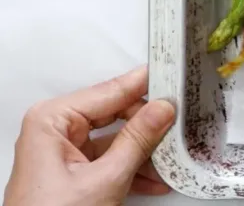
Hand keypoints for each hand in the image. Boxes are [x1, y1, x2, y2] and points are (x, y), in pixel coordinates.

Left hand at [3, 65, 175, 205]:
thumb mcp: (104, 179)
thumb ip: (137, 140)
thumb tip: (162, 109)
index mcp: (52, 120)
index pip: (110, 90)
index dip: (145, 85)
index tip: (174, 76)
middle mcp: (54, 130)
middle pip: (114, 113)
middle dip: (148, 125)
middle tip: (179, 123)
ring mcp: (62, 151)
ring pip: (115, 138)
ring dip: (144, 151)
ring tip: (172, 158)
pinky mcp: (70, 171)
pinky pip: (108, 158)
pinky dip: (131, 168)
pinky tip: (155, 179)